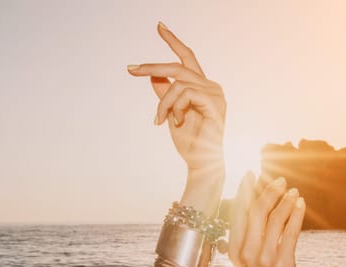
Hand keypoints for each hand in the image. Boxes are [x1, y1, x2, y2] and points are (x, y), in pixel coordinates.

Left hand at [127, 22, 225, 174]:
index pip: (187, 59)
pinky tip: (176, 122)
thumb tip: (153, 74)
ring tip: (160, 120)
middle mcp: (211, 86)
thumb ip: (165, 93)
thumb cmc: (188, 140)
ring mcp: (215, 93)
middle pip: (179, 66)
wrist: (200, 162)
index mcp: (203, 87)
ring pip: (177, 82)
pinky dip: (173, 107)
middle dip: (152, 66)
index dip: (173, 42)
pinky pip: (184, 93)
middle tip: (131, 69)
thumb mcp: (170, 112)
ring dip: (163, 102)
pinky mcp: (214, 101)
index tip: (159, 26)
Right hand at [229, 174, 316, 266]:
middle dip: (267, 191)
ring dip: (285, 201)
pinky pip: (291, 232)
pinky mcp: (283, 264)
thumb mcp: (246, 262)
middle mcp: (245, 253)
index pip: (237, 213)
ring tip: (293, 191)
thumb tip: (251, 208)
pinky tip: (301, 204)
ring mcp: (263, 259)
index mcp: (233, 251)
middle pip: (255, 212)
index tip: (250, 175)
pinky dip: (297, 214)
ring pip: (274, 219)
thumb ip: (245, 238)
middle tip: (280, 180)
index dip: (244, 192)